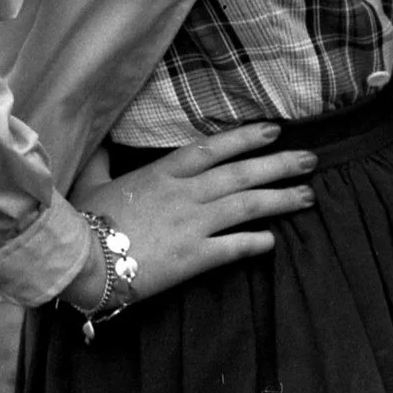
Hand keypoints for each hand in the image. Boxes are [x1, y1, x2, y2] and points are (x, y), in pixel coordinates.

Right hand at [63, 122, 316, 309]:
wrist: (82, 260)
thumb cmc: (84, 221)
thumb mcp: (92, 181)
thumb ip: (103, 159)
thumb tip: (102, 139)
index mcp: (163, 173)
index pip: (212, 148)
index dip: (245, 138)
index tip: (274, 131)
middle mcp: (185, 193)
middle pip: (241, 174)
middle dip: (279, 165)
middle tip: (310, 159)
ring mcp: (192, 224)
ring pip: (246, 206)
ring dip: (280, 199)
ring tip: (308, 195)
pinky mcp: (194, 257)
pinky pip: (233, 247)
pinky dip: (256, 242)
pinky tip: (275, 240)